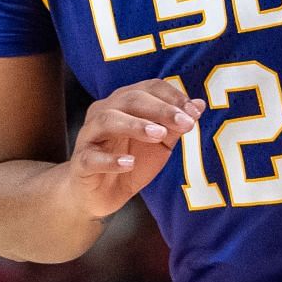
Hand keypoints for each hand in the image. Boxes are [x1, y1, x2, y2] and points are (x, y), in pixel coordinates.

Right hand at [68, 80, 204, 219]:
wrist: (100, 193)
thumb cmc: (130, 160)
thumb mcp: (160, 144)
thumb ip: (175, 125)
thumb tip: (200, 105)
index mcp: (124, 103)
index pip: (149, 88)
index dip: (173, 97)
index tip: (194, 113)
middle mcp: (104, 112)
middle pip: (131, 99)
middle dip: (161, 109)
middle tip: (185, 123)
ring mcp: (90, 136)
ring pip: (108, 120)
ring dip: (135, 125)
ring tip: (158, 135)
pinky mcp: (81, 162)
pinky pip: (92, 157)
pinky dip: (111, 159)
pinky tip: (129, 163)